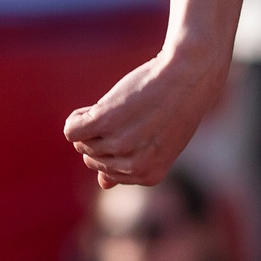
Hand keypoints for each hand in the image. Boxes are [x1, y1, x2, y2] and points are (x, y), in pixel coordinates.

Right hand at [63, 52, 224, 187]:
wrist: (189, 76)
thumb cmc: (176, 108)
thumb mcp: (160, 145)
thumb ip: (131, 167)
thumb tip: (103, 184)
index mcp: (148, 177)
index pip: (107, 173)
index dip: (112, 148)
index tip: (133, 128)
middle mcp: (134, 166)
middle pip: (91, 158)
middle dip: (101, 137)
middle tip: (127, 114)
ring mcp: (119, 145)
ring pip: (81, 142)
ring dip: (92, 122)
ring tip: (117, 107)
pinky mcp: (106, 122)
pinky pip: (72, 129)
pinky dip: (77, 118)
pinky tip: (96, 107)